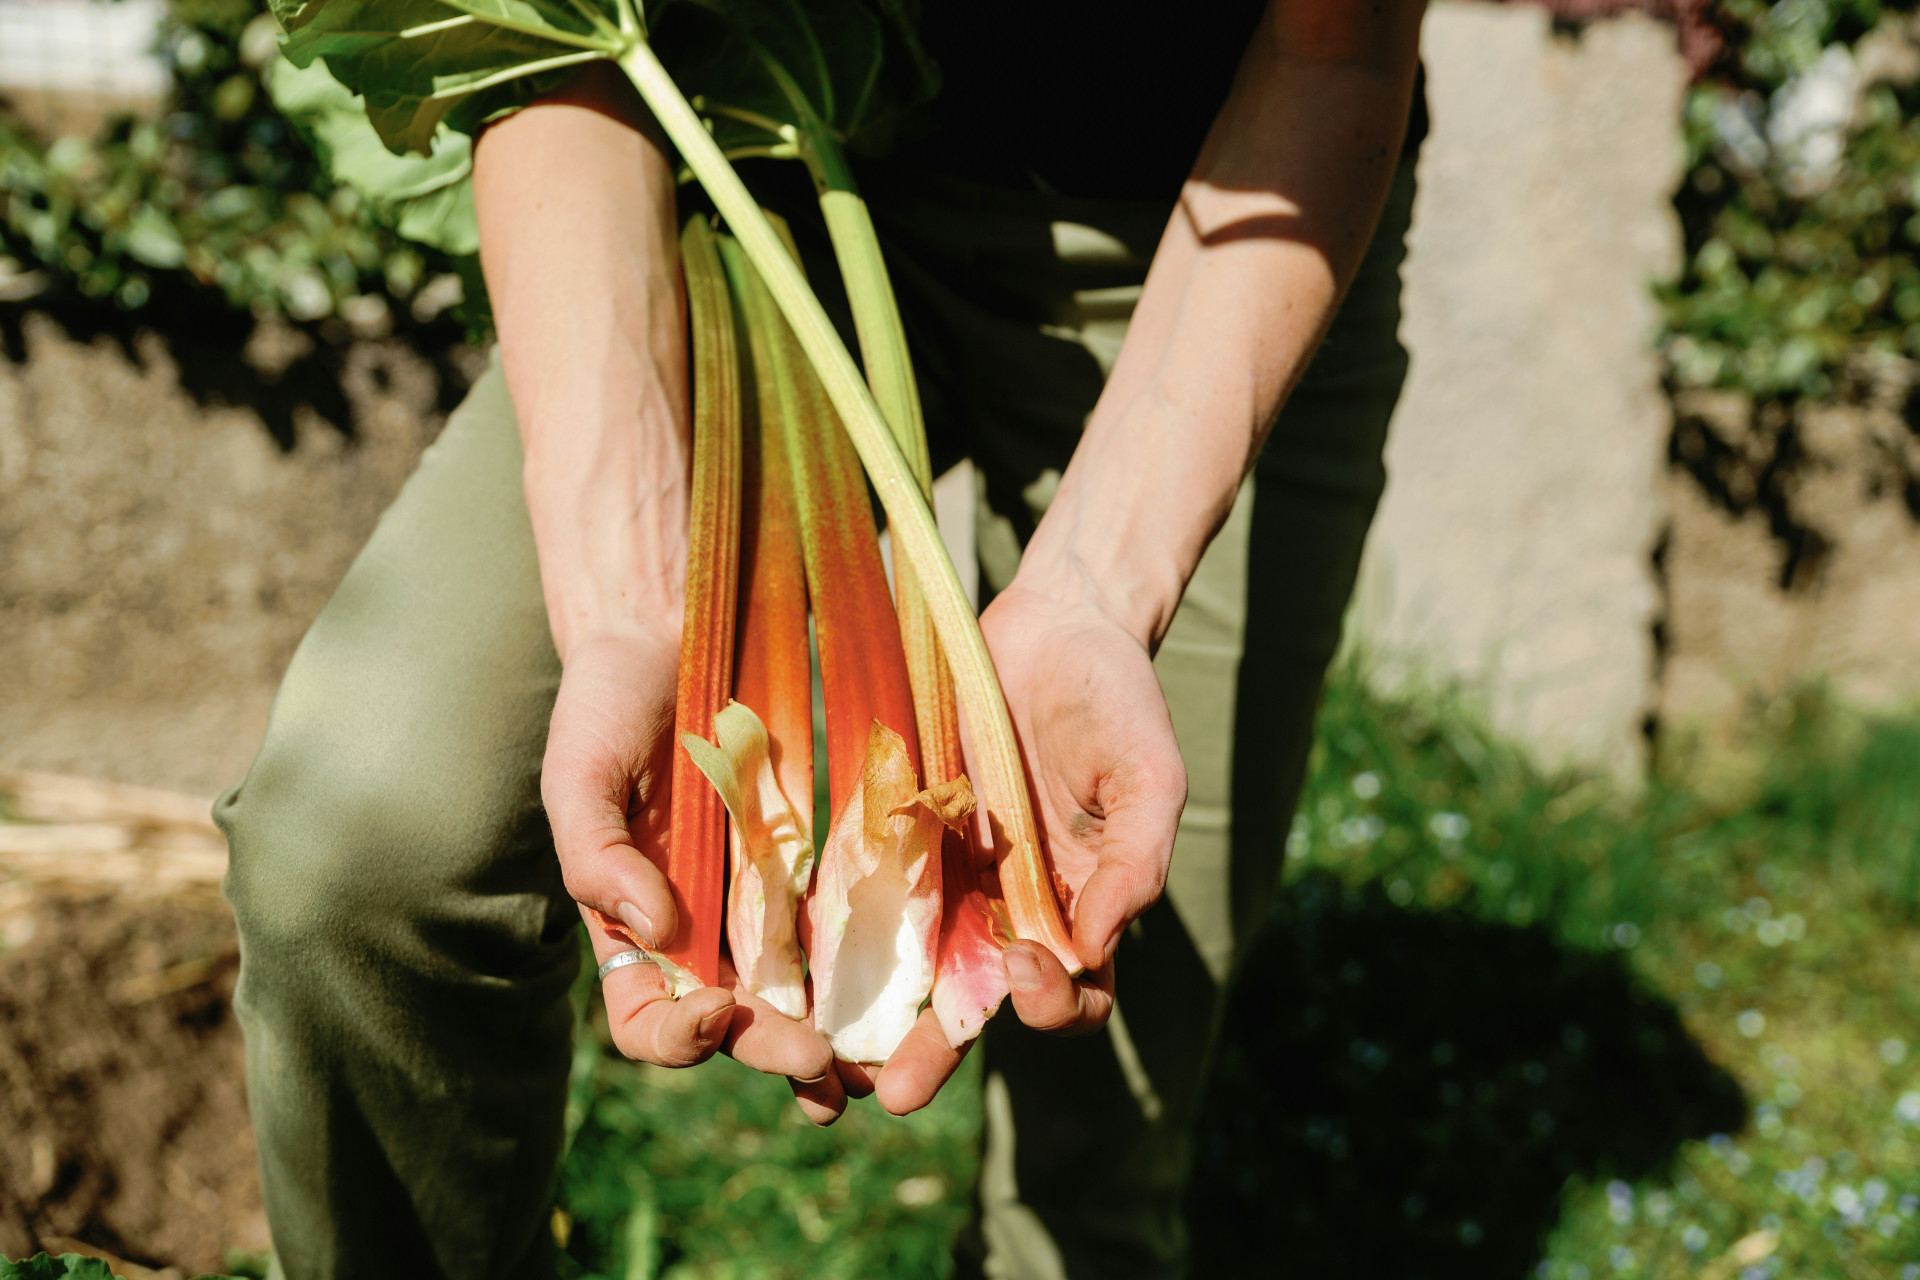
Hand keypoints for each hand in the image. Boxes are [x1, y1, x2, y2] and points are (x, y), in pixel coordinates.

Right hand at [547, 632, 831, 1081]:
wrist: (671, 635)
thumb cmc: (606, 708)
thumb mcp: (578, 776)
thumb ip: (597, 857)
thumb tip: (657, 932)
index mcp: (632, 931)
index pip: (648, 1021)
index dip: (678, 1037)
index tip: (716, 1007)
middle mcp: (700, 933)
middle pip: (737, 1024)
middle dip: (773, 1052)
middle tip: (819, 1064)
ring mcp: (762, 902)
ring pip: (799, 997)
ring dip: (833, 1042)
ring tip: (867, 1071)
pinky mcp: (816, 862)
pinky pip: (842, 926)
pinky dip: (869, 970)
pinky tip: (903, 993)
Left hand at [862, 577, 1186, 1114]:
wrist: (1054, 621)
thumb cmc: (1116, 699)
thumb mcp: (1147, 773)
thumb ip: (1134, 858)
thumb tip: (1100, 944)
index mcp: (1079, 907)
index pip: (1073, 994)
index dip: (1053, 1003)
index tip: (1032, 964)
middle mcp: (1009, 908)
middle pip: (975, 1006)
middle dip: (935, 1052)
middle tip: (895, 1090)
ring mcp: (948, 874)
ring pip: (905, 966)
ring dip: (870, 1015)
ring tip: (829, 1055)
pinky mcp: (897, 833)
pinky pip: (863, 893)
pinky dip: (834, 933)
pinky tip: (798, 961)